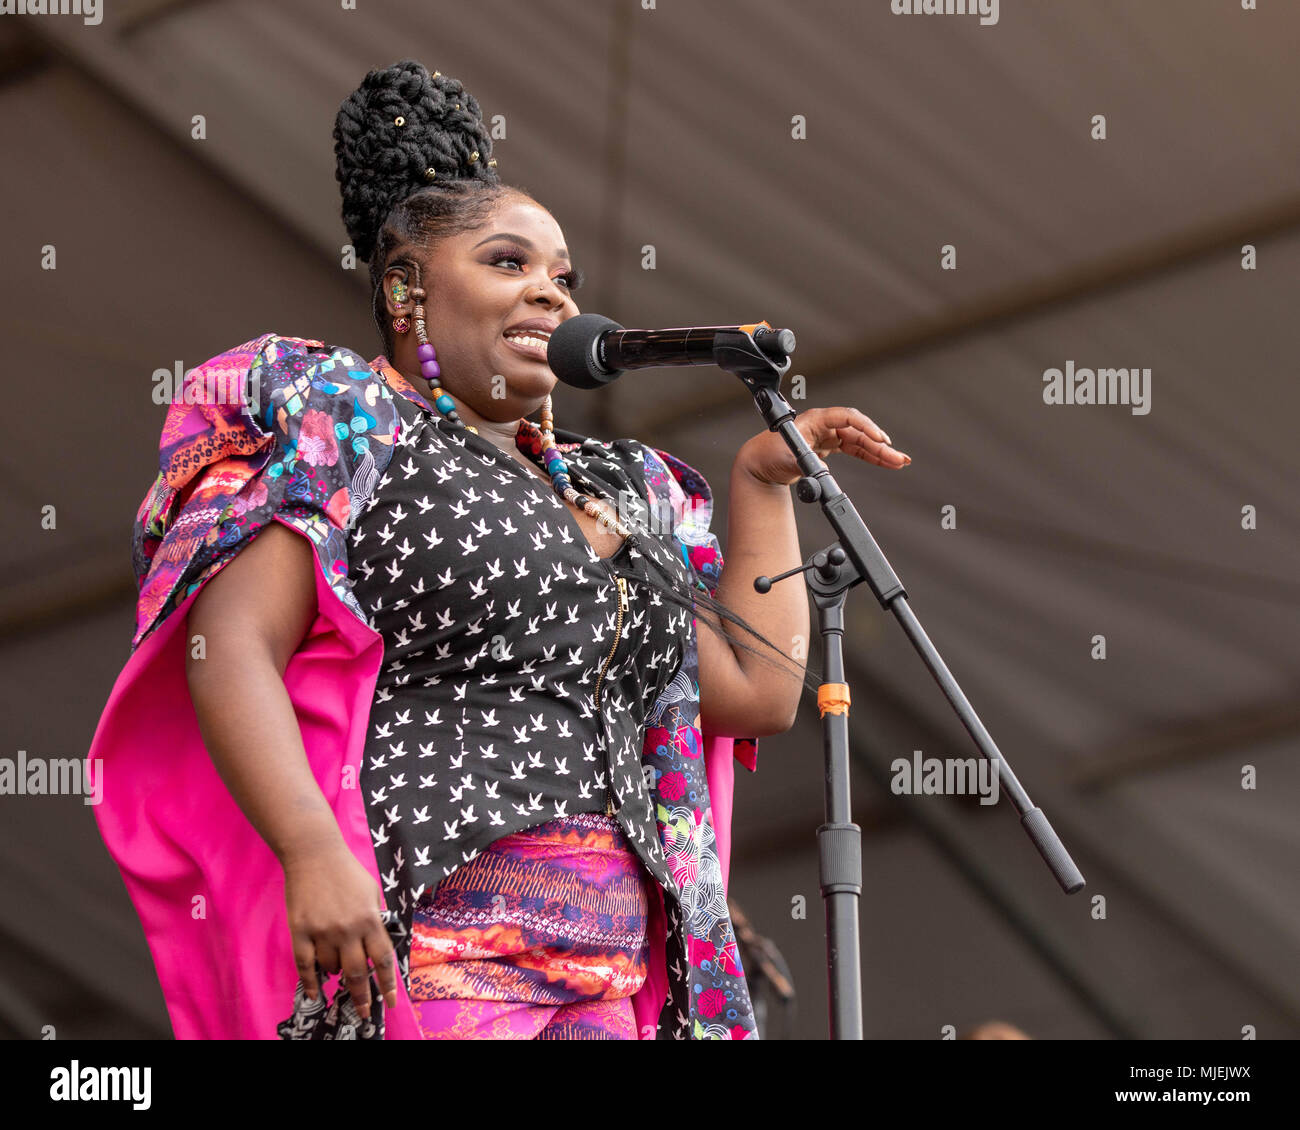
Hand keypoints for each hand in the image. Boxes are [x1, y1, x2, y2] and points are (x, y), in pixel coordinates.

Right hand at [282, 841, 398, 1018]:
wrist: (314, 854)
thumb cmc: (347, 871)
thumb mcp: (372, 892)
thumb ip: (375, 919)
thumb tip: (376, 946)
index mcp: (370, 919)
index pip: (382, 960)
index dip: (387, 984)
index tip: (390, 1003)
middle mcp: (349, 929)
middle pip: (357, 972)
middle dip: (363, 996)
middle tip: (365, 1012)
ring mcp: (323, 931)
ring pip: (331, 968)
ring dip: (336, 974)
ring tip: (338, 970)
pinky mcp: (300, 931)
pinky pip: (305, 965)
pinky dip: (310, 982)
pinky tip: (315, 993)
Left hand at [738, 407, 910, 486]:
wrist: (758, 465)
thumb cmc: (768, 456)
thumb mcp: (786, 460)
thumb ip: (806, 465)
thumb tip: (822, 472)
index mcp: (814, 420)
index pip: (847, 418)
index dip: (866, 428)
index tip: (880, 441)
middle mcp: (823, 425)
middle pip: (858, 432)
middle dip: (879, 446)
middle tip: (899, 458)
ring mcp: (826, 436)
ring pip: (858, 442)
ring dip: (878, 452)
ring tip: (898, 462)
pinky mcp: (827, 447)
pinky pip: (852, 449)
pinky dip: (868, 456)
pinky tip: (883, 462)